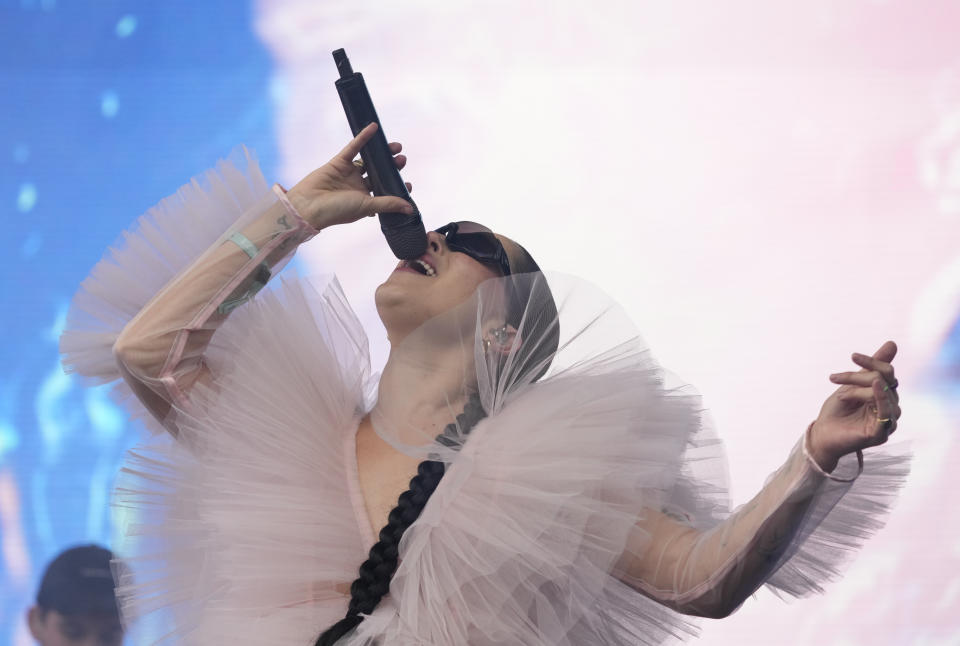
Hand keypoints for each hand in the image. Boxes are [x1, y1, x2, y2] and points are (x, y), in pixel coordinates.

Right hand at [287, 123, 413, 230]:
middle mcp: (357, 186)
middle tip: (402, 160)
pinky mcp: (339, 162)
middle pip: (379, 173)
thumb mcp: (366, 206)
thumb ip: (388, 204)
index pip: (384, 191)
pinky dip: (363, 138)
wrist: (308, 205)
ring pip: (369, 160)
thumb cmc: (336, 211)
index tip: (407, 184)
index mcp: (365, 200)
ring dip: (382, 153)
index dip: (395, 186)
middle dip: (392, 166)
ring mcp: (348, 174)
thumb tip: (409, 208)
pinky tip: (374, 128)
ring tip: (396, 147)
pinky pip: (353, 148)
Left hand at [809, 341, 901, 470]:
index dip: (872, 362)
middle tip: (835, 378)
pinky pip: (886, 411)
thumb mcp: (851, 385)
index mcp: (885, 396)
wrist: (821, 434)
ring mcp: (887, 421)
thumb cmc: (836, 411)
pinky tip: (875, 386)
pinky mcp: (881, 433)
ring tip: (841, 396)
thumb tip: (892, 343)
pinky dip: (881, 396)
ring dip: (858, 389)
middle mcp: (890, 408)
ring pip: (883, 393)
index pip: (887, 373)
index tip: (853, 356)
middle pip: (884, 381)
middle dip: (858, 377)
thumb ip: (871, 367)